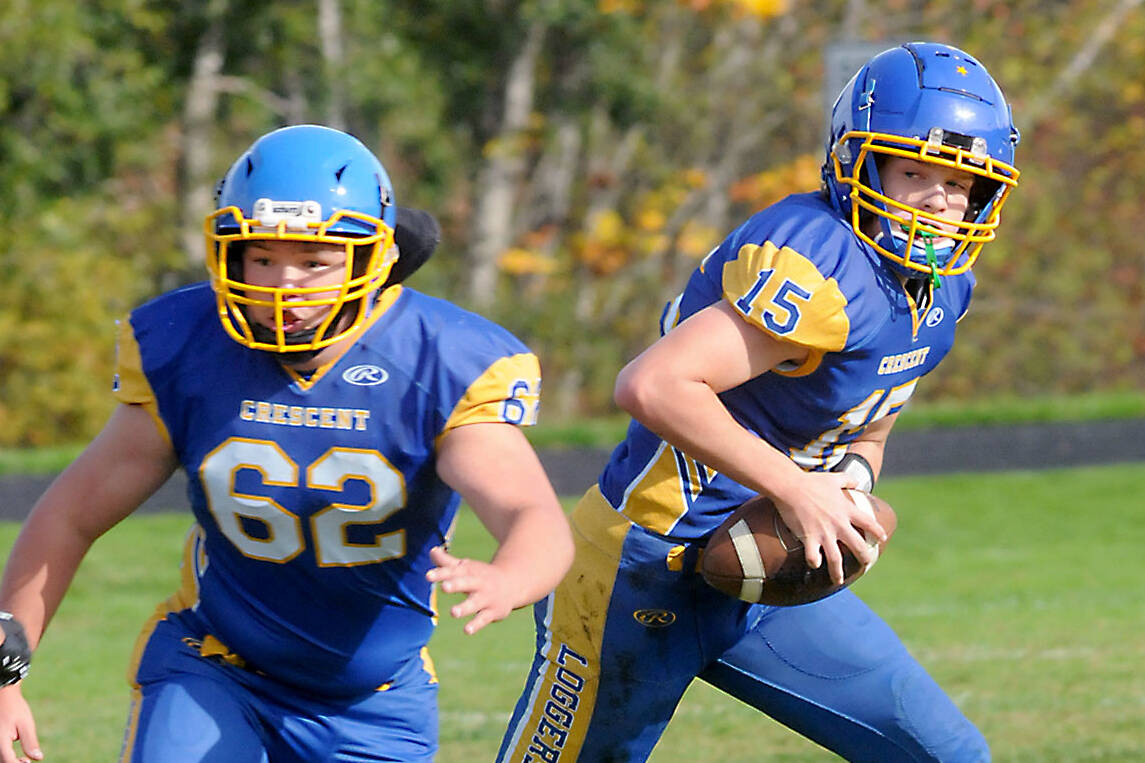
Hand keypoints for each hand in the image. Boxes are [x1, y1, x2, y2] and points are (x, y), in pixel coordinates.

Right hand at [0, 685, 41, 762]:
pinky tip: (17, 756)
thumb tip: (38, 758)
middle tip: (27, 762)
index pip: (7, 761)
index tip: (28, 762)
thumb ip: (30, 742)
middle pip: (2, 761)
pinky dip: (7, 757)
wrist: (2, 695)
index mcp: (0, 740)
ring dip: (10, 761)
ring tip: (24, 760)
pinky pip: (0, 752)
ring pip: (0, 758)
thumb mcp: (26, 723)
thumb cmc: (14, 707)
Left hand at [425, 546, 514, 634]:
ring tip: (453, 612)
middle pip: (466, 583)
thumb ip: (447, 563)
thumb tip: (432, 551)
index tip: (428, 576)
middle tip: (444, 587)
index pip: (452, 571)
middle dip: (456, 585)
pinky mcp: (493, 611)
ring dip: (464, 607)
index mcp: (469, 571)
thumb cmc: (481, 576)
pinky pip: (483, 618)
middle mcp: (478, 583)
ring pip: (474, 603)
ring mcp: (486, 597)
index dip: (440, 573)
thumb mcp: (466, 567)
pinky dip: (476, 625)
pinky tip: (467, 630)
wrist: (513, 583)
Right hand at [772, 471, 887, 585]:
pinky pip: (813, 557)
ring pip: (836, 559)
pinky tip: (814, 564)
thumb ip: (847, 480)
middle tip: (866, 563)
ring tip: (838, 580)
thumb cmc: (810, 481)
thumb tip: (856, 480)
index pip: (869, 523)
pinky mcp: (809, 538)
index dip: (877, 532)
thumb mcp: (833, 478)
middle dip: (864, 557)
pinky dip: (814, 562)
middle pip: (858, 546)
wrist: (790, 487)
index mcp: (846, 510)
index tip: (881, 539)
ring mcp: (824, 533)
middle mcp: (839, 524)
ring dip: (837, 572)